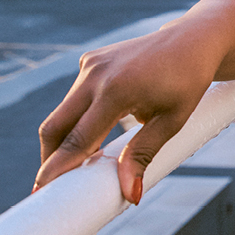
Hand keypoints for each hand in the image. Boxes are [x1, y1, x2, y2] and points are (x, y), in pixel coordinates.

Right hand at [34, 26, 219, 202]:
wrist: (193, 41)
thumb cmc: (187, 82)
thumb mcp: (172, 121)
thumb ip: (143, 155)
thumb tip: (129, 194)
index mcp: (116, 90)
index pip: (78, 139)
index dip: (58, 167)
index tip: (42, 190)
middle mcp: (96, 74)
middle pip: (56, 125)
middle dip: (51, 157)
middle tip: (51, 185)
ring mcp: (90, 64)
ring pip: (65, 111)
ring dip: (68, 138)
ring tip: (81, 162)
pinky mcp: (91, 60)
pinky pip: (77, 96)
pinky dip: (80, 117)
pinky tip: (96, 131)